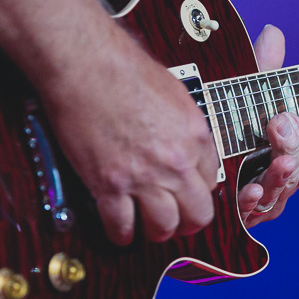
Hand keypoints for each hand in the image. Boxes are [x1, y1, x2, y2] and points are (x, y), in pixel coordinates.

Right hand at [42, 26, 219, 245]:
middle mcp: (175, 161)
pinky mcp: (109, 184)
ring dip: (156, 231)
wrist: (86, 64)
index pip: (211, 182)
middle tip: (177, 222)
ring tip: (147, 227)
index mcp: (195, 136)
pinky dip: (120, 233)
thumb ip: (185, 127)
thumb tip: (185, 147)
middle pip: (196, 214)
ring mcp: (143, 176)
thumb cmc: (124, 69)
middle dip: (187, 222)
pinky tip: (120, 230)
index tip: (188, 195)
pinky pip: (121, 226)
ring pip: (162, 227)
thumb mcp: (175, 94)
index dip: (198, 192)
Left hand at [237, 25, 298, 226]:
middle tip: (279, 130)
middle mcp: (276, 178)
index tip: (285, 118)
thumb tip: (272, 34)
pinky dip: (253, 204)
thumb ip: (260, 67)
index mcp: (286, 153)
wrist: (181, 144)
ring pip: (280, 197)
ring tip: (272, 166)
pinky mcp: (237, 211)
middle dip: (293, 153)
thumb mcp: (242, 91)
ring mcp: (258, 198)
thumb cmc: (222, 116)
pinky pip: (253, 214)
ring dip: (278, 181)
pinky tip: (248, 190)